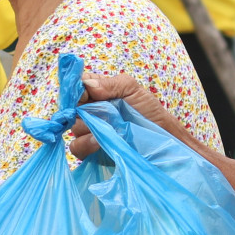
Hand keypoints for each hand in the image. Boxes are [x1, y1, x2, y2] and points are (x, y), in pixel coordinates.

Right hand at [70, 73, 185, 158]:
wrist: (163, 139)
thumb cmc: (149, 112)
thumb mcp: (133, 90)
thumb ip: (111, 83)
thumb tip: (87, 85)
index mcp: (97, 92)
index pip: (76, 86)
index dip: (78, 90)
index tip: (87, 95)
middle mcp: (90, 110)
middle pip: (71, 107)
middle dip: (84, 110)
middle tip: (101, 113)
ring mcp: (88, 130)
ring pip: (73, 127)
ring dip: (87, 127)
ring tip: (106, 128)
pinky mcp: (90, 150)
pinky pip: (77, 146)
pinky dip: (87, 143)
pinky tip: (100, 141)